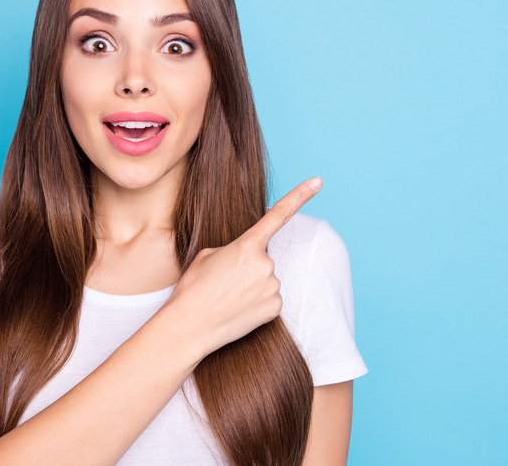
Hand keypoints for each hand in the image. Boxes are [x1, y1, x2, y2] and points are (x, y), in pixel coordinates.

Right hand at [164, 177, 322, 356]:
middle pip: (263, 259)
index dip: (301, 195)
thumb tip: (250, 259)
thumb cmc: (193, 289)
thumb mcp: (208, 256)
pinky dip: (257, 303)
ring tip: (228, 298)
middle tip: (224, 282)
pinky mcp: (275, 308)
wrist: (189, 327)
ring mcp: (273, 287)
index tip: (318, 181)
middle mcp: (265, 264)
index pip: (279, 214)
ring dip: (252, 286)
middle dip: (248, 267)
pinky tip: (239, 310)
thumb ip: (235, 249)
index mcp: (247, 245)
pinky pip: (270, 298)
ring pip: (266, 279)